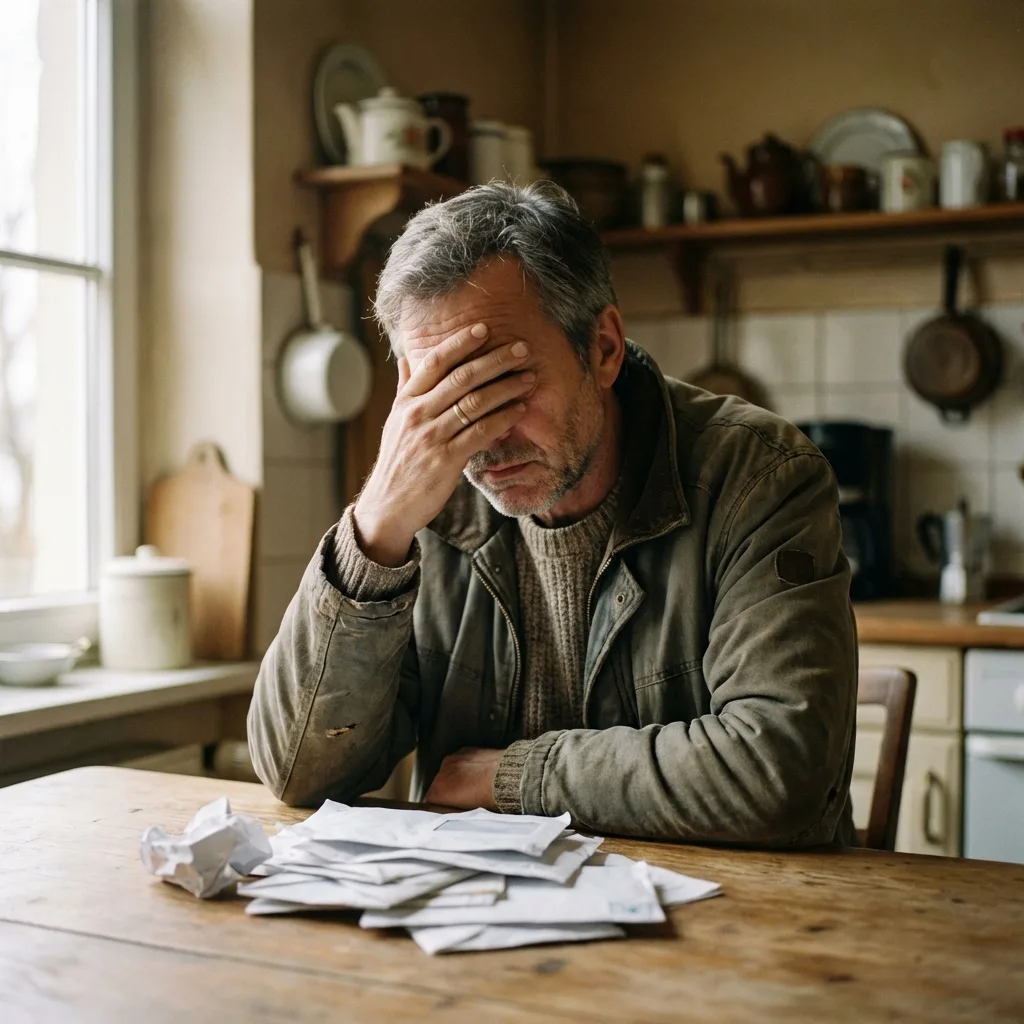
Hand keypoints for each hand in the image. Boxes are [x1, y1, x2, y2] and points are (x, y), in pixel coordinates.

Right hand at [353, 323, 532, 565]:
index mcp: (406, 401)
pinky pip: (480, 433)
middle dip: (495, 360)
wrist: (388, 505)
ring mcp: (432, 436)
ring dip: (506, 388)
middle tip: (521, 349)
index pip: (434, 362)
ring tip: (528, 378)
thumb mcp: (395, 422)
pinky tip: (519, 410)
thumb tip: (404, 359)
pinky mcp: (446, 459)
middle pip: (461, 378)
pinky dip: (503, 419)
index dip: (460, 343)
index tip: (484, 329)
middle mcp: (417, 414)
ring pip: (475, 403)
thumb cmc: (398, 462)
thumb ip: (405, 389)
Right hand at [424, 747, 503, 810]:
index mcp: (438, 790)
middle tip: (463, 801)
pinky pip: (460, 761)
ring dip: (456, 779)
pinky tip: (479, 774)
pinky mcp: (466, 749)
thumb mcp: (469, 814)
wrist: (510, 776)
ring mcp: (453, 758)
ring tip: (473, 786)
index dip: (440, 808)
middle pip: (438, 785)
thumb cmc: (491, 799)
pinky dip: (466, 767)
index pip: (430, 802)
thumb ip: (454, 812)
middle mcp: (442, 771)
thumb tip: (452, 814)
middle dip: (448, 792)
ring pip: (449, 772)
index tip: (449, 811)